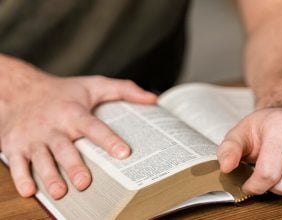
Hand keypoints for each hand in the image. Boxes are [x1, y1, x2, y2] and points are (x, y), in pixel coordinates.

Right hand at [0, 55, 156, 198]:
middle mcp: (54, 126)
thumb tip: (152, 99)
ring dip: (50, 176)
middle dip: (74, 166)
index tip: (123, 153)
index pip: (94, 127)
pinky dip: (21, 177)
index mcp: (74, 113)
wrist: (21, 89)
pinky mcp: (15, 145)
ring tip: (61, 192)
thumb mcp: (94, 85)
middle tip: (85, 182)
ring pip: (42, 158)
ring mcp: (33, 137)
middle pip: (65, 148)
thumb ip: (124, 90)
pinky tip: (30, 190)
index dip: (109, 140)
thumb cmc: (64, 91)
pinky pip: (17, 163)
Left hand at [217, 108, 281, 201]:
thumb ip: (229, 149)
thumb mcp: (240, 133)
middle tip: (266, 177)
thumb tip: (226, 166)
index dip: (255, 186)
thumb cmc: (263, 127)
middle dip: (271, 188)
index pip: (268, 172)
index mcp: (281, 125)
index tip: (249, 184)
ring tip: (280, 174)